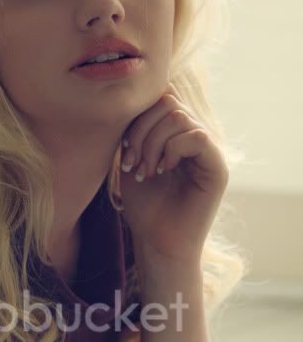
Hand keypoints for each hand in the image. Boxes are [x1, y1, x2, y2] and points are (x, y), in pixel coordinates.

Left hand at [118, 86, 229, 267]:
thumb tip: (131, 100)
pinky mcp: (217, 168)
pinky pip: (197, 136)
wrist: (157, 243)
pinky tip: (162, 170)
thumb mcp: (132, 161)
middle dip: (141, 130)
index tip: (123, 149)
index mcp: (175, 135)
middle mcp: (194, 138)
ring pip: (179, 117)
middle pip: (168, 102)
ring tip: (144, 171)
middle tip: (132, 163)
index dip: (138, 116)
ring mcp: (207, 152)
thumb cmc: (144, 208)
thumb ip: (135, 130)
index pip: (161, 98)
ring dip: (152, 143)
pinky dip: (173, 149)